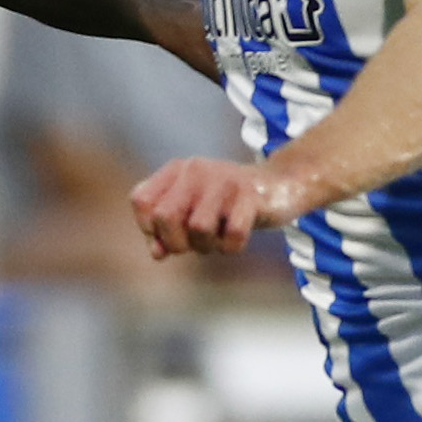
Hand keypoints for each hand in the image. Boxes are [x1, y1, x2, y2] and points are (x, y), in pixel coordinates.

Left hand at [131, 156, 299, 256]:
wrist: (280, 184)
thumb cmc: (227, 204)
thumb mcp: (192, 212)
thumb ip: (166, 232)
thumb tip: (157, 252)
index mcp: (177, 169)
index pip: (141, 201)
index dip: (150, 227)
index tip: (169, 235)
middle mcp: (197, 170)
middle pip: (165, 217)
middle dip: (176, 243)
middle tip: (193, 244)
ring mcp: (225, 182)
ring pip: (198, 229)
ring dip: (206, 247)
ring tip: (217, 239)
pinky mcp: (251, 197)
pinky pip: (232, 236)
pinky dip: (231, 247)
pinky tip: (235, 238)